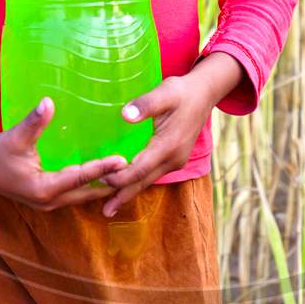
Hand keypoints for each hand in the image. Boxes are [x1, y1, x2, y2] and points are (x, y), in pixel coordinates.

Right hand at [0, 98, 128, 210]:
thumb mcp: (15, 137)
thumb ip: (34, 122)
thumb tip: (48, 102)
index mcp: (43, 188)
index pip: (79, 177)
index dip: (102, 168)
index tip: (123, 160)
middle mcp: (50, 200)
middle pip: (87, 192)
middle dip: (110, 181)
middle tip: (136, 168)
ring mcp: (50, 202)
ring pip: (84, 196)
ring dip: (104, 186)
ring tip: (129, 173)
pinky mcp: (50, 198)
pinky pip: (77, 193)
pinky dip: (92, 185)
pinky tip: (108, 175)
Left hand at [100, 53, 243, 216]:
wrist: (204, 93)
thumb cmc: (181, 92)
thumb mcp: (164, 92)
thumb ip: (145, 104)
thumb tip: (126, 116)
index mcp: (169, 145)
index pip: (140, 169)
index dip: (120, 177)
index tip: (100, 179)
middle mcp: (173, 159)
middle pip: (144, 182)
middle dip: (123, 195)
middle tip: (104, 211)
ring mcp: (175, 161)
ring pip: (148, 181)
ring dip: (129, 192)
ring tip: (110, 207)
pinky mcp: (174, 159)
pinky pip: (152, 175)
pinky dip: (137, 182)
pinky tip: (125, 187)